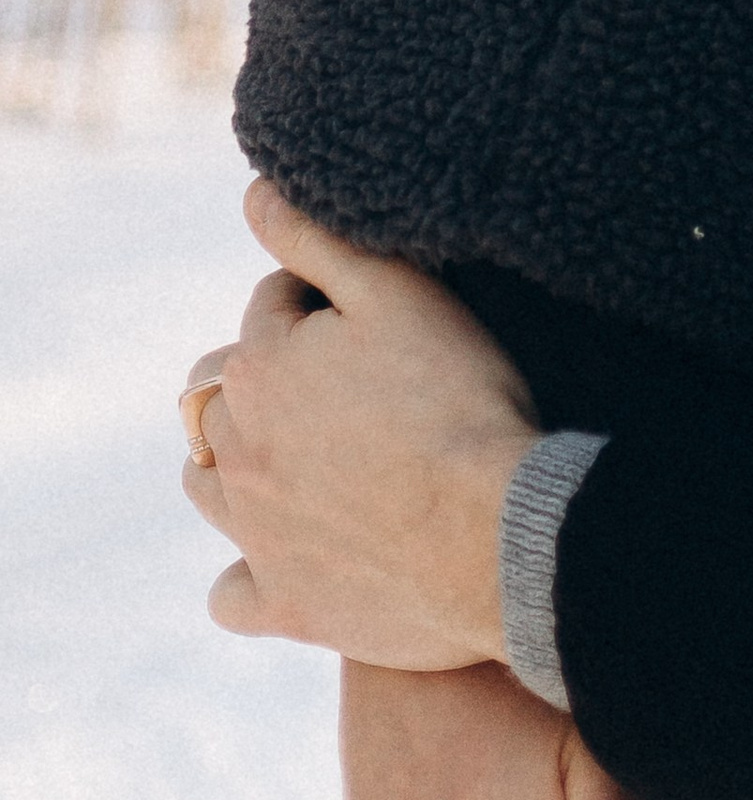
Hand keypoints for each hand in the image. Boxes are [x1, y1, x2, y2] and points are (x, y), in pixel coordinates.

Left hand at [181, 184, 535, 667]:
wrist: (496, 532)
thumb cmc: (459, 399)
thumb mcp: (398, 291)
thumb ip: (316, 238)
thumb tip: (252, 194)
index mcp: (258, 367)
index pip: (271, 306)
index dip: (324, 300)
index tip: (377, 314)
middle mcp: (235, 450)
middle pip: (223, 394)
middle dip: (266, 377)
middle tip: (345, 382)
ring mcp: (255, 534)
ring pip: (209, 485)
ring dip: (237, 461)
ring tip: (302, 456)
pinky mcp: (285, 605)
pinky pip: (232, 593)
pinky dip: (246, 573)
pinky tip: (281, 557)